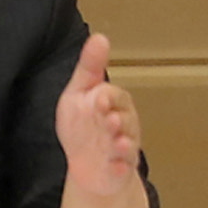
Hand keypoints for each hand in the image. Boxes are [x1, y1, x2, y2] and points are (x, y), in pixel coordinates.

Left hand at [56, 33, 143, 201]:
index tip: (99, 96)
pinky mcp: (119, 170)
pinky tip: (117, 166)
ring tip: (118, 141)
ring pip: (128, 144)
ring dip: (123, 143)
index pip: (116, 96)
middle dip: (119, 120)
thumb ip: (89, 68)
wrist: (85, 167)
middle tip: (109, 119)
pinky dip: (121, 168)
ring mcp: (122, 149)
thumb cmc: (83, 126)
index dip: (109, 97)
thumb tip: (99, 37)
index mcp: (113, 104)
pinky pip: (123, 169)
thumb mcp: (79, 93)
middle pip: (126, 120)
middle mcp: (123, 125)